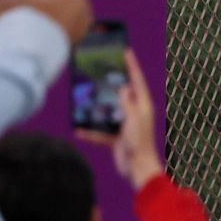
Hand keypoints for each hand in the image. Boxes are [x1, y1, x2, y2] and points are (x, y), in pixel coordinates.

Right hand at [77, 48, 162, 188]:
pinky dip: (91, 132)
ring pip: (108, 111)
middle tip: (99, 69)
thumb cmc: (139, 142)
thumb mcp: (134, 119)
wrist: (138, 168)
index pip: (137, 80)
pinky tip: (78, 131)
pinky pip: (101, 131)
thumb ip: (128, 102)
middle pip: (121, 93)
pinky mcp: (117, 137)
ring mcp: (125, 124)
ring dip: (96, 108)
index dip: (131, 65)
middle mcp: (135, 112)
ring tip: (83, 97)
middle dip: (111, 83)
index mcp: (142, 106)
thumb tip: (124, 86)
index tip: (126, 51)